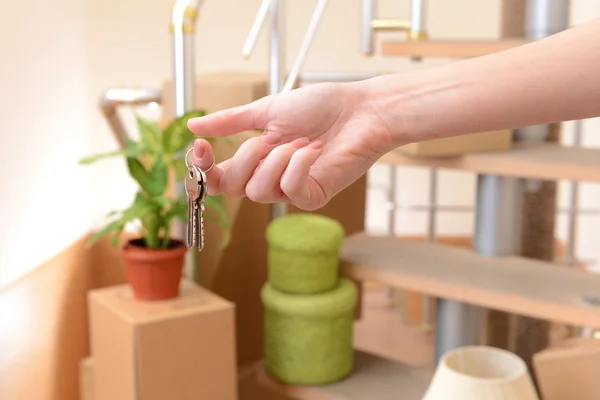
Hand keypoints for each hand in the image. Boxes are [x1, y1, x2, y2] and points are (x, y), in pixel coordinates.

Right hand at [187, 82, 394, 210]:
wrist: (359, 109)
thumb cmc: (320, 107)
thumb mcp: (268, 110)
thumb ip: (231, 121)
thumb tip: (193, 126)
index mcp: (256, 160)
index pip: (218, 179)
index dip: (204, 169)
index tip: (203, 146)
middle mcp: (270, 178)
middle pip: (233, 187)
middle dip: (246, 156)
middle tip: (272, 138)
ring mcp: (291, 190)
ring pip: (258, 191)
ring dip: (276, 159)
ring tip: (301, 142)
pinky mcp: (313, 196)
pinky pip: (290, 190)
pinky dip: (298, 164)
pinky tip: (314, 150)